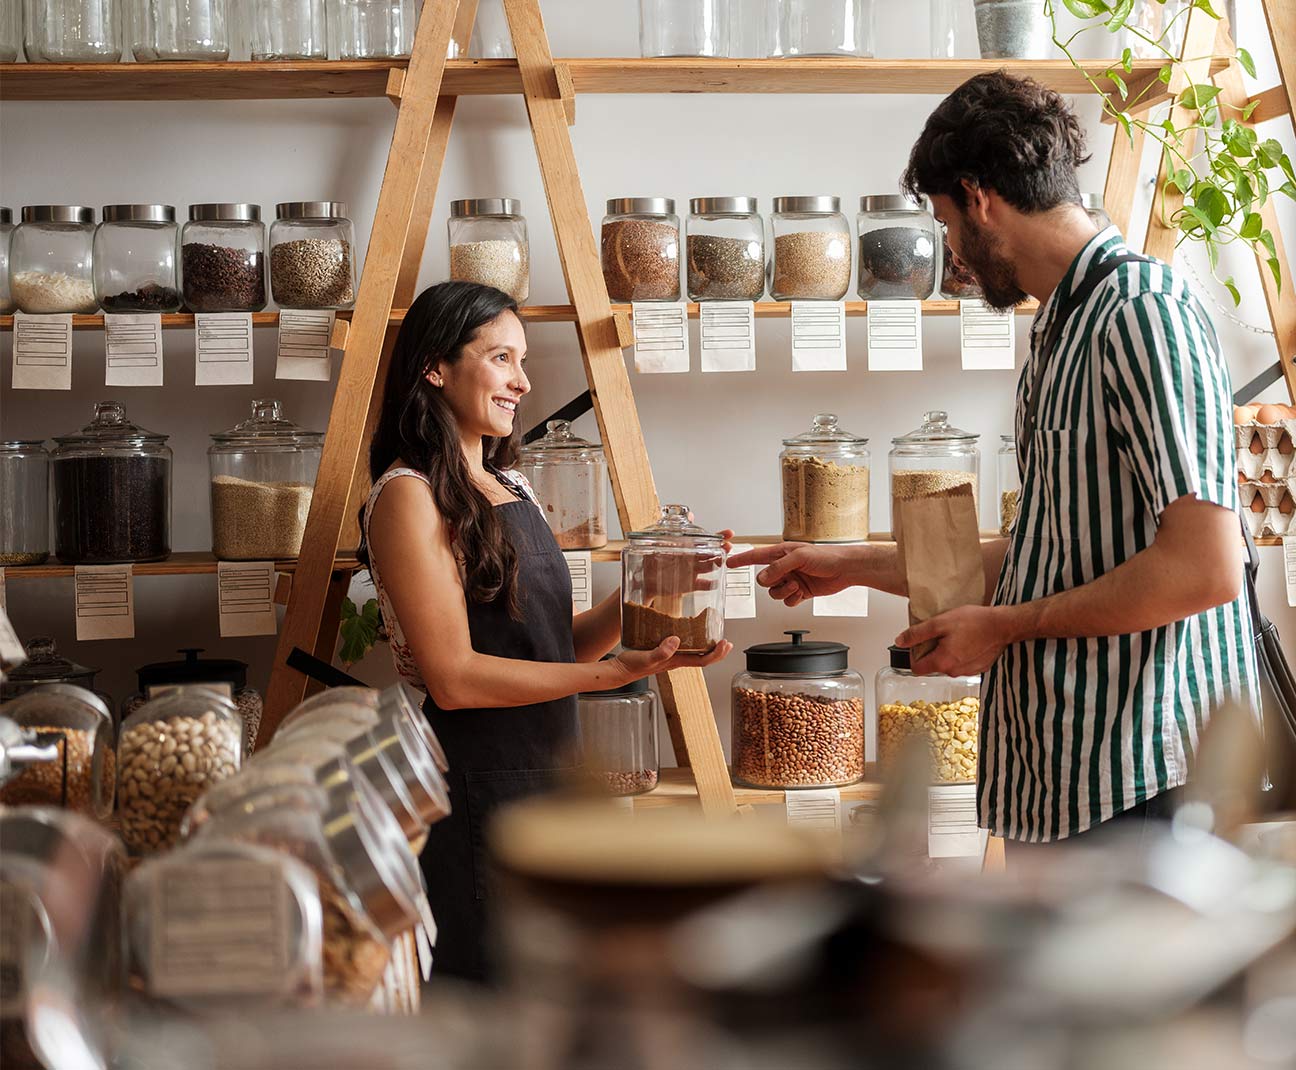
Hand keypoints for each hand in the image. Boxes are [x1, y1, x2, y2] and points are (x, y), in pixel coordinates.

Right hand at [614, 636, 733, 678]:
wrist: (620, 670)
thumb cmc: (632, 665)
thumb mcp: (646, 657)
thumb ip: (661, 651)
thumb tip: (676, 641)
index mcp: (676, 661)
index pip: (703, 660)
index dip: (717, 654)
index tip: (726, 644)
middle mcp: (676, 660)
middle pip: (703, 658)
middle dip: (718, 651)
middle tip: (727, 642)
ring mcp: (670, 658)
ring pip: (695, 653)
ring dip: (708, 647)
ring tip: (715, 637)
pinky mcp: (664, 652)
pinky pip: (684, 648)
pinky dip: (693, 642)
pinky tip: (690, 635)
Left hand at [641, 529, 733, 598]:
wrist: (645, 580)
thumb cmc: (654, 560)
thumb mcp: (662, 541)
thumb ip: (677, 529)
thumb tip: (689, 514)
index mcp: (689, 548)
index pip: (707, 541)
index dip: (720, 536)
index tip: (730, 533)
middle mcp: (693, 559)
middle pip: (711, 553)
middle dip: (721, 549)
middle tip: (728, 546)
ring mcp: (692, 572)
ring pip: (708, 567)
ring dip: (716, 563)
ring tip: (722, 560)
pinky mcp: (689, 585)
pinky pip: (700, 585)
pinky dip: (707, 585)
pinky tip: (713, 583)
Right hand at [726, 542, 858, 606]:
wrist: (846, 569)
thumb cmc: (827, 556)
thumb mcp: (800, 557)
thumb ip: (779, 567)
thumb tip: (763, 577)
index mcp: (782, 553)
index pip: (756, 556)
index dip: (741, 560)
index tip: (728, 563)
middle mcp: (785, 567)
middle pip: (764, 580)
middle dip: (772, 583)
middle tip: (784, 579)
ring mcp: (792, 580)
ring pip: (774, 592)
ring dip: (784, 592)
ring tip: (797, 586)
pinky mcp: (800, 592)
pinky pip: (787, 601)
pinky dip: (792, 599)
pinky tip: (802, 593)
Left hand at [896, 605, 1012, 676]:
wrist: (1003, 625)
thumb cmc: (975, 622)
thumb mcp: (940, 622)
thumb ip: (917, 633)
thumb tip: (900, 641)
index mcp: (942, 662)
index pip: (917, 668)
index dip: (914, 655)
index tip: (920, 643)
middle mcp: (954, 671)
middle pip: (933, 665)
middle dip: (933, 651)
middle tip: (942, 634)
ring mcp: (968, 672)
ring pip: (948, 664)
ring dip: (948, 652)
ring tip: (957, 635)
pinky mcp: (979, 668)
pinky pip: (962, 663)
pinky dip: (962, 654)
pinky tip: (968, 640)